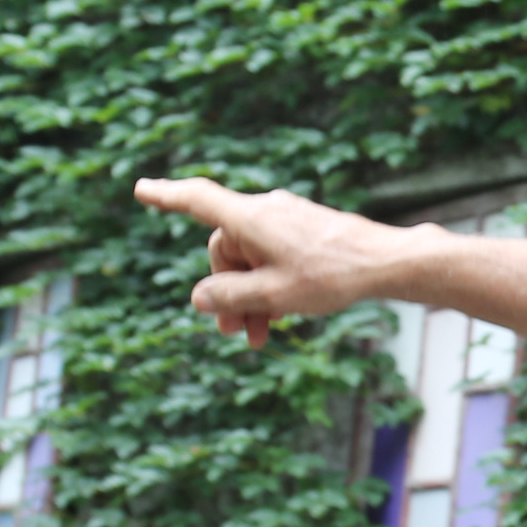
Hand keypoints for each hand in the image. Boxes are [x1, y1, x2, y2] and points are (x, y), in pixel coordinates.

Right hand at [134, 176, 414, 348]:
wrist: (385, 263)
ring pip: (251, 259)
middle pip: (225, 249)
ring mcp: (287, 220)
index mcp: (250, 218)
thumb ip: (231, 297)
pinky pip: (273, 258)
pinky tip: (281, 317)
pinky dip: (270, 285)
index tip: (141, 190)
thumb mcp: (273, 295)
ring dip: (249, 296)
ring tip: (258, 336)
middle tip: (235, 332)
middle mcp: (265, 211)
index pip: (197, 200)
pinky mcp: (306, 231)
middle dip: (226, 291)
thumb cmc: (331, 274)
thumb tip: (199, 297)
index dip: (166, 197)